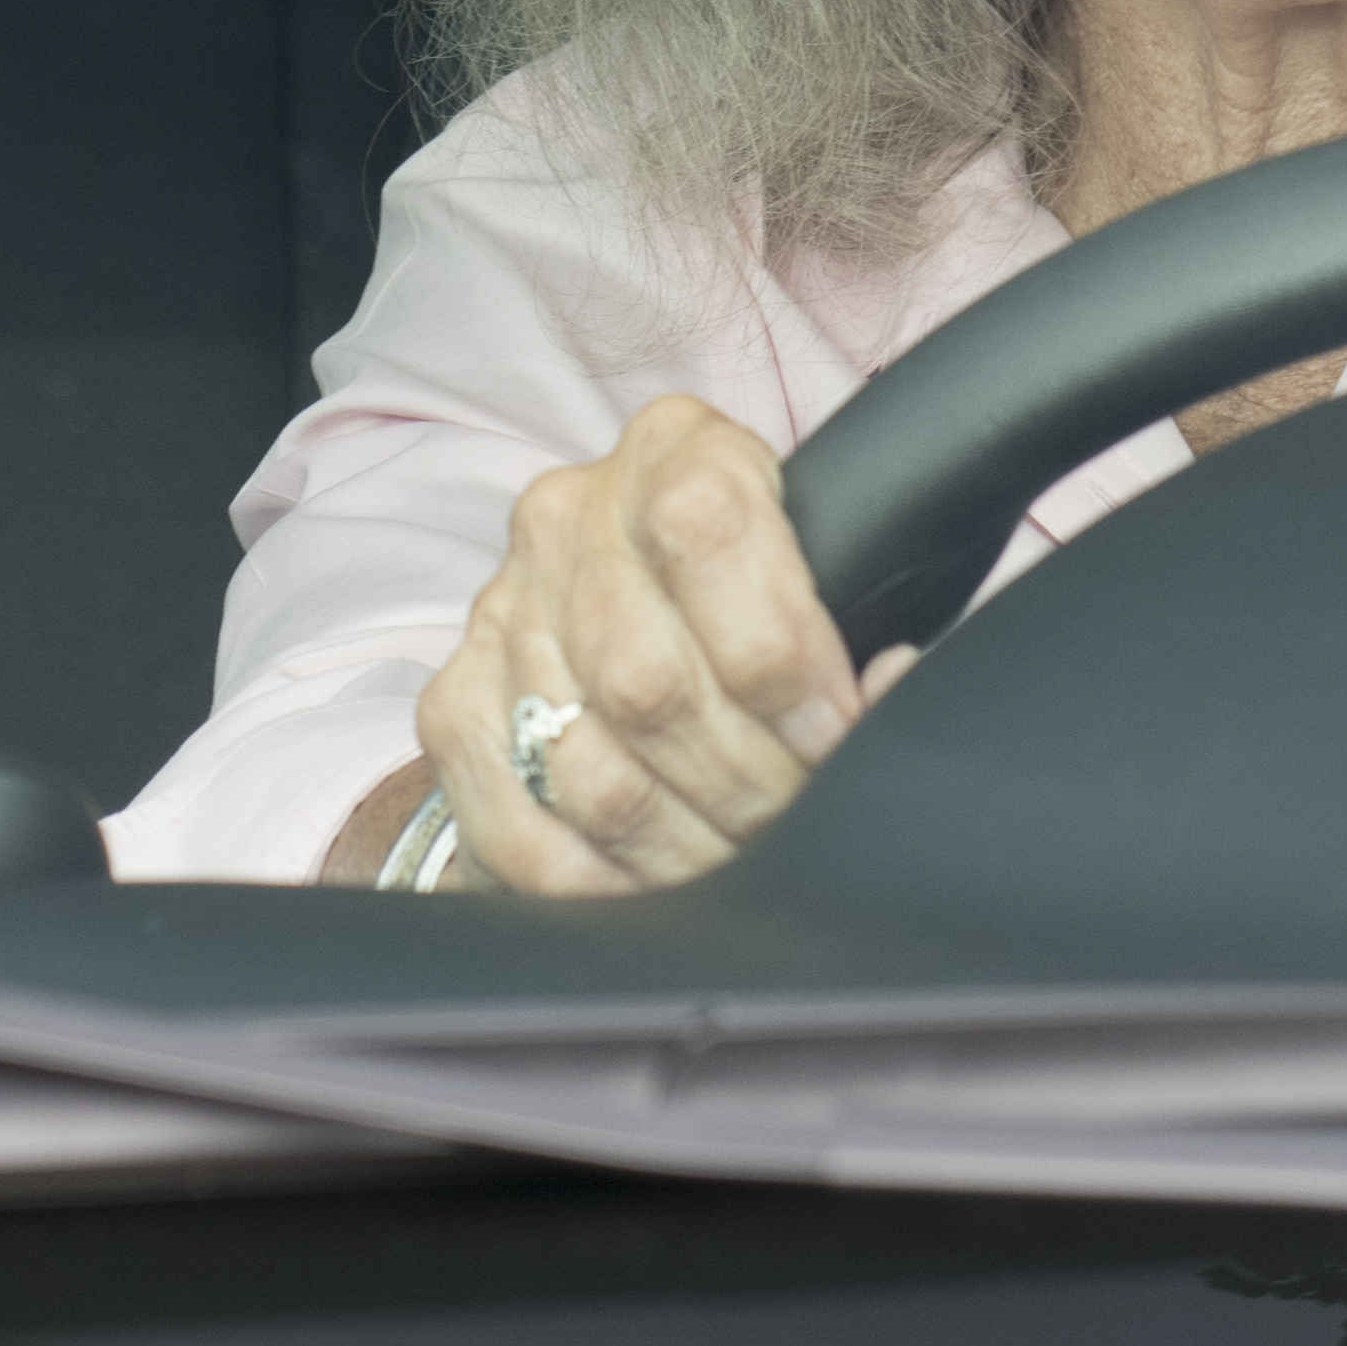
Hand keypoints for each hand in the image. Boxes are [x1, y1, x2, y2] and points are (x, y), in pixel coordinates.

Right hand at [383, 394, 919, 893]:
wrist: (646, 593)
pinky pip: (520, 833)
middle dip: (746, 783)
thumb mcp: (828, 562)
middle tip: (800, 829)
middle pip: (645, 677)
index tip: (837, 732)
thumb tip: (893, 687)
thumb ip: (861, 615)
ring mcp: (499, 613)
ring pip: (590, 771)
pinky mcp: (454, 707)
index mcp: (673, 450)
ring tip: (747, 870)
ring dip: (685, 851)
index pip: (704, 530)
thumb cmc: (768, 589)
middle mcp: (568, 519)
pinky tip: (665, 895)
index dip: (781, 652)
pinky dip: (605, 888)